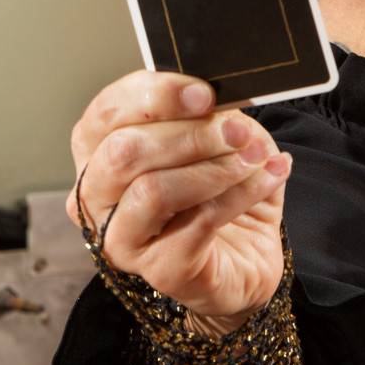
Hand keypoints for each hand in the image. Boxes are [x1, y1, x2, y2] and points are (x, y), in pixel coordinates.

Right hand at [67, 71, 290, 326]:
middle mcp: (96, 196)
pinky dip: (241, 194)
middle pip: (123, 152)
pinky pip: (198, 223)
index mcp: (98, 150)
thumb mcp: (214, 134)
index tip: (204, 94)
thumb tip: (214, 97)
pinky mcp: (160, 270)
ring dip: (215, 167)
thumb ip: (202, 112)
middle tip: (237, 130)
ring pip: (153, 191)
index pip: (107, 112)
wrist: (247, 254)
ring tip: (256, 156)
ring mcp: (121, 239)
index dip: (155, 96)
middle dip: (189, 134)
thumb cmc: (217, 188)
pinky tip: (269, 177)